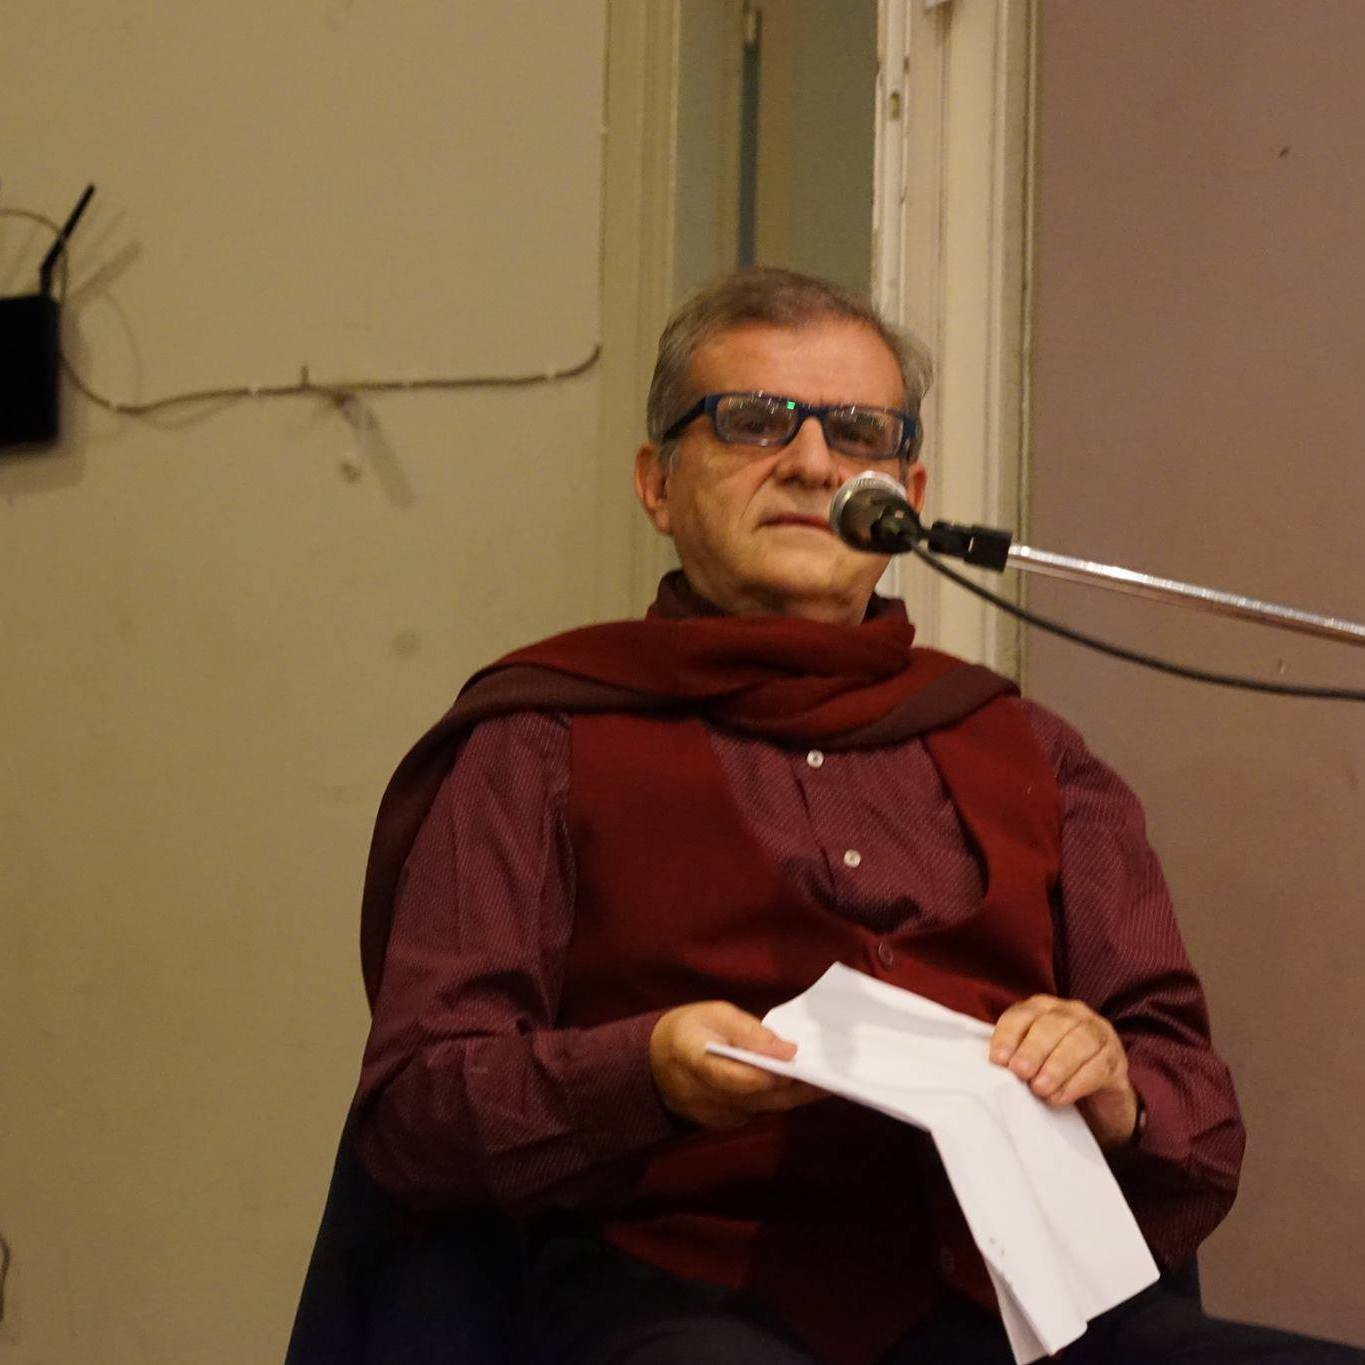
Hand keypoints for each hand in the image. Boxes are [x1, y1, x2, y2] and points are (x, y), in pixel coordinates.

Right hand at [649, 1001, 824, 1129]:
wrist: (654, 1062)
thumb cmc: (690, 1028)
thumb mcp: (716, 1013)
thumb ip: (749, 1032)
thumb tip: (788, 1051)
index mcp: (691, 1055)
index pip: (730, 1075)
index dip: (765, 1074)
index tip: (797, 1064)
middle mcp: (699, 1093)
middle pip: (755, 1097)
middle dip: (795, 1088)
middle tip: (833, 1076)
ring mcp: (709, 1114)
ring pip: (761, 1108)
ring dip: (793, 1095)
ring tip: (826, 1080)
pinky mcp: (721, 1124)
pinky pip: (756, 1113)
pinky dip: (778, 1100)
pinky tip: (801, 1087)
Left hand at [989, 994, 1138, 1148]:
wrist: (1096, 1100)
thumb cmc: (1052, 1073)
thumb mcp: (1030, 1061)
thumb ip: (1014, 1055)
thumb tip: (998, 1064)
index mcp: (1044, 1008)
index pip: (1023, 1014)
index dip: (1009, 1035)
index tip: (999, 1060)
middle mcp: (1073, 1014)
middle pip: (1053, 1024)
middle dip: (1034, 1049)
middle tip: (1021, 1073)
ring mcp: (1099, 1033)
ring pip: (1079, 1042)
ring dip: (1057, 1066)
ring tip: (1040, 1089)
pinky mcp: (1117, 1059)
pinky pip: (1098, 1067)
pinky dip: (1076, 1083)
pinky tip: (1060, 1097)